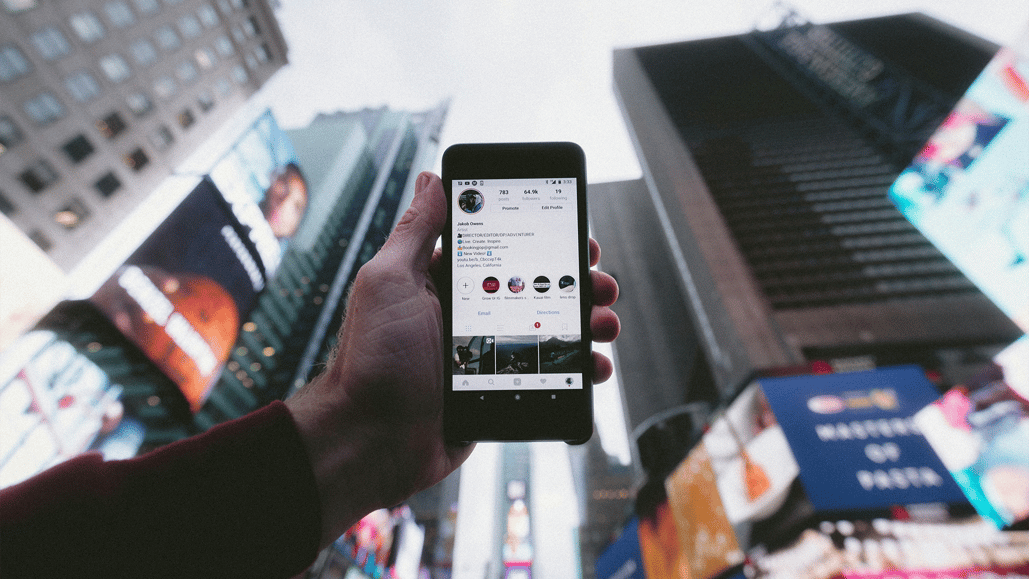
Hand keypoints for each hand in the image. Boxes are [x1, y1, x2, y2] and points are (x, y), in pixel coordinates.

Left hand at [286, 172, 619, 546]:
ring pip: (552, 331)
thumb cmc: (372, 359)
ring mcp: (489, 355)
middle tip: (600, 282)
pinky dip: (578, 371)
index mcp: (445, 283)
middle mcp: (470, 315)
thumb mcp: (389, 281)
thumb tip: (432, 178)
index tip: (575, 233)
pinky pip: (550, 376)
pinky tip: (594, 366)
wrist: (371, 441)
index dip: (544, 239)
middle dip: (577, 281)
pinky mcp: (501, 391)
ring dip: (587, 322)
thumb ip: (416, 231)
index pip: (505, 249)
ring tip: (604, 323)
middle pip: (538, 288)